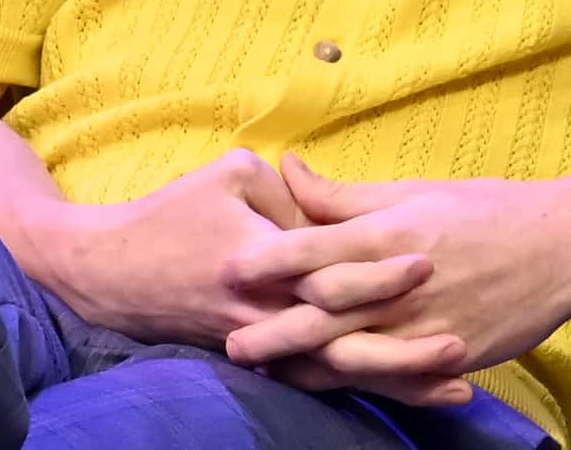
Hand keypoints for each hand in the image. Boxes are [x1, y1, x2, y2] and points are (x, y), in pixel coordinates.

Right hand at [27, 148, 447, 362]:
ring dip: (396, 379)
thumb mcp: (229, 176)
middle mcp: (266, 312)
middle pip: (344, 337)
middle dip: (403, 346)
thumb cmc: (172, 213)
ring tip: (457, 384)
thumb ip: (289, 190)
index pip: (330, 268)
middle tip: (460, 342)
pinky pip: (320, 380)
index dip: (379, 267)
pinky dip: (365, 387)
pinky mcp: (261, 358)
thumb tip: (331, 204)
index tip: (428, 259)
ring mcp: (264, 342)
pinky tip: (409, 393)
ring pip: (338, 371)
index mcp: (262, 260)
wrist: (110, 272)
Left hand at [221, 155, 570, 401]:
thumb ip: (347, 195)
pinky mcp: (447, 356)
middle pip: (323, 313)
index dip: (269, 260)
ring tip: (268, 370)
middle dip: (273, 328)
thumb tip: (289, 171)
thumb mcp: (417, 190)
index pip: (316, 248)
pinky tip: (330, 383)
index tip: (228, 267)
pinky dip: (357, 381)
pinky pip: (392, 376)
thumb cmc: (490, 209)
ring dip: (306, 364)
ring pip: (352, 354)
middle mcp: (402, 283)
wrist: (565, 245)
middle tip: (228, 340)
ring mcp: (425, 326)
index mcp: (392, 233)